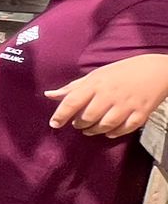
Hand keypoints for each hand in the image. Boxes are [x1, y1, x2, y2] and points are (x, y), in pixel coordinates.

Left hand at [47, 54, 167, 137]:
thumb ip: (73, 87)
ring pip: (105, 125)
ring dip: (94, 130)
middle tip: (77, 124)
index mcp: (96, 84)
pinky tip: (108, 131)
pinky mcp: (142, 113)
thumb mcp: (96, 75)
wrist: (156, 70)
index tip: (54, 124)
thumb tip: (49, 95)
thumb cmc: (121, 72)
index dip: (60, 115)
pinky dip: (114, 133)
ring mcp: (127, 105)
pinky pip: (125, 129)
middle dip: (79, 124)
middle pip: (88, 117)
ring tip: (89, 129)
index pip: (72, 101)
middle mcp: (110, 95)